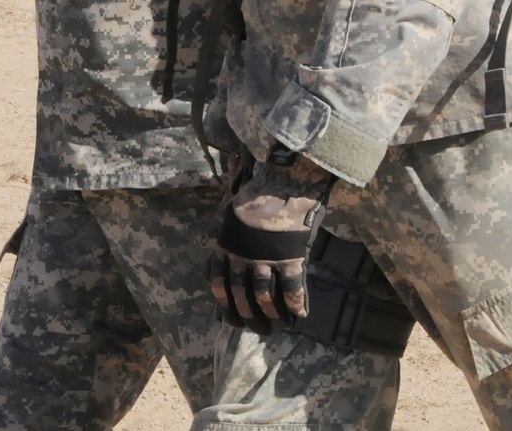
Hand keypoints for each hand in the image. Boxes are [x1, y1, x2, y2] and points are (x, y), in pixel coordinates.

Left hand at [208, 154, 332, 330]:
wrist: (283, 182)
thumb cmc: (255, 195)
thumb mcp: (227, 215)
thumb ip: (220, 239)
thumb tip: (212, 263)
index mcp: (226, 246)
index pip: (220, 285)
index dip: (226, 306)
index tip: (232, 320)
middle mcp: (243, 256)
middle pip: (242, 296)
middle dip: (250, 317)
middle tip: (259, 330)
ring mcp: (266, 258)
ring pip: (266, 296)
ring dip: (273, 315)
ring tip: (280, 326)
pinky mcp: (290, 256)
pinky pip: (292, 288)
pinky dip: (296, 303)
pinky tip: (299, 315)